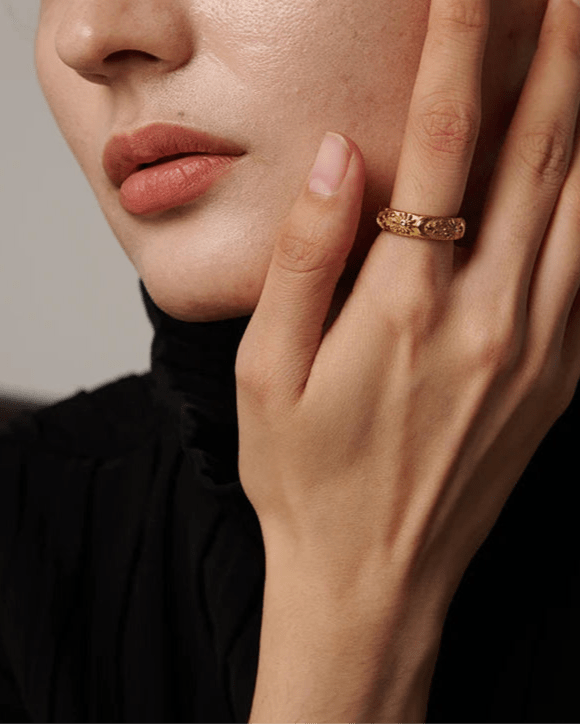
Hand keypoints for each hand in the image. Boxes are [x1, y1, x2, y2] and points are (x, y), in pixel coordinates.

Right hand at [235, 0, 579, 606]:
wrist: (371, 581)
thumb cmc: (306, 480)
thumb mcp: (267, 372)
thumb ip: (305, 258)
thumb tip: (339, 160)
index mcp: (404, 308)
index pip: (443, 140)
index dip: (459, 43)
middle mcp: (488, 317)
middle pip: (540, 150)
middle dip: (559, 46)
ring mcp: (538, 348)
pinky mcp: (559, 378)